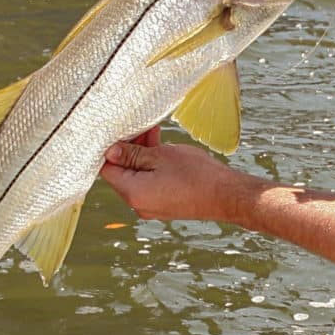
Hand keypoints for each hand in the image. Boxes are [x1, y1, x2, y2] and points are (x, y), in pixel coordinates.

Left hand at [100, 139, 247, 221]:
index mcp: (133, 193)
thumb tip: (111, 151)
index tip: (123, 131)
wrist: (226, 196)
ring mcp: (152, 206)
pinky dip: (154, 168)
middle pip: (123, 173)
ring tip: (156, 135)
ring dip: (143, 156)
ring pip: (138, 177)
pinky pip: (151, 184)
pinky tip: (165, 151)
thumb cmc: (196, 174)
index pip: (108, 169)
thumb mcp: (162, 156)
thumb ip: (133, 154)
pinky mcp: (164, 204)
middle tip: (143, 129)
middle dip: (131, 149)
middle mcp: (138, 204)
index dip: (112, 148)